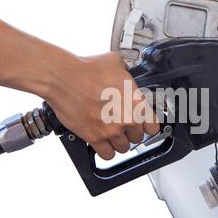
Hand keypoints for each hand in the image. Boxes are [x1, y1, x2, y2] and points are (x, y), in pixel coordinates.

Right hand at [43, 51, 159, 159]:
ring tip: (111, 133)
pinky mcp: (94, 138)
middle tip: (121, 124)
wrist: (64, 78)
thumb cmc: (87, 69)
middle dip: (130, 132)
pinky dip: (106, 151)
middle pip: (137, 138)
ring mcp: (111, 131)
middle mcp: (126, 119)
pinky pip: (107, 155)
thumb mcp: (115, 62)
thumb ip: (125, 73)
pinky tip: (103, 143)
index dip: (147, 125)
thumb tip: (124, 72)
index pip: (153, 127)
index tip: (143, 125)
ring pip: (123, 148)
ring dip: (118, 142)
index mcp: (136, 102)